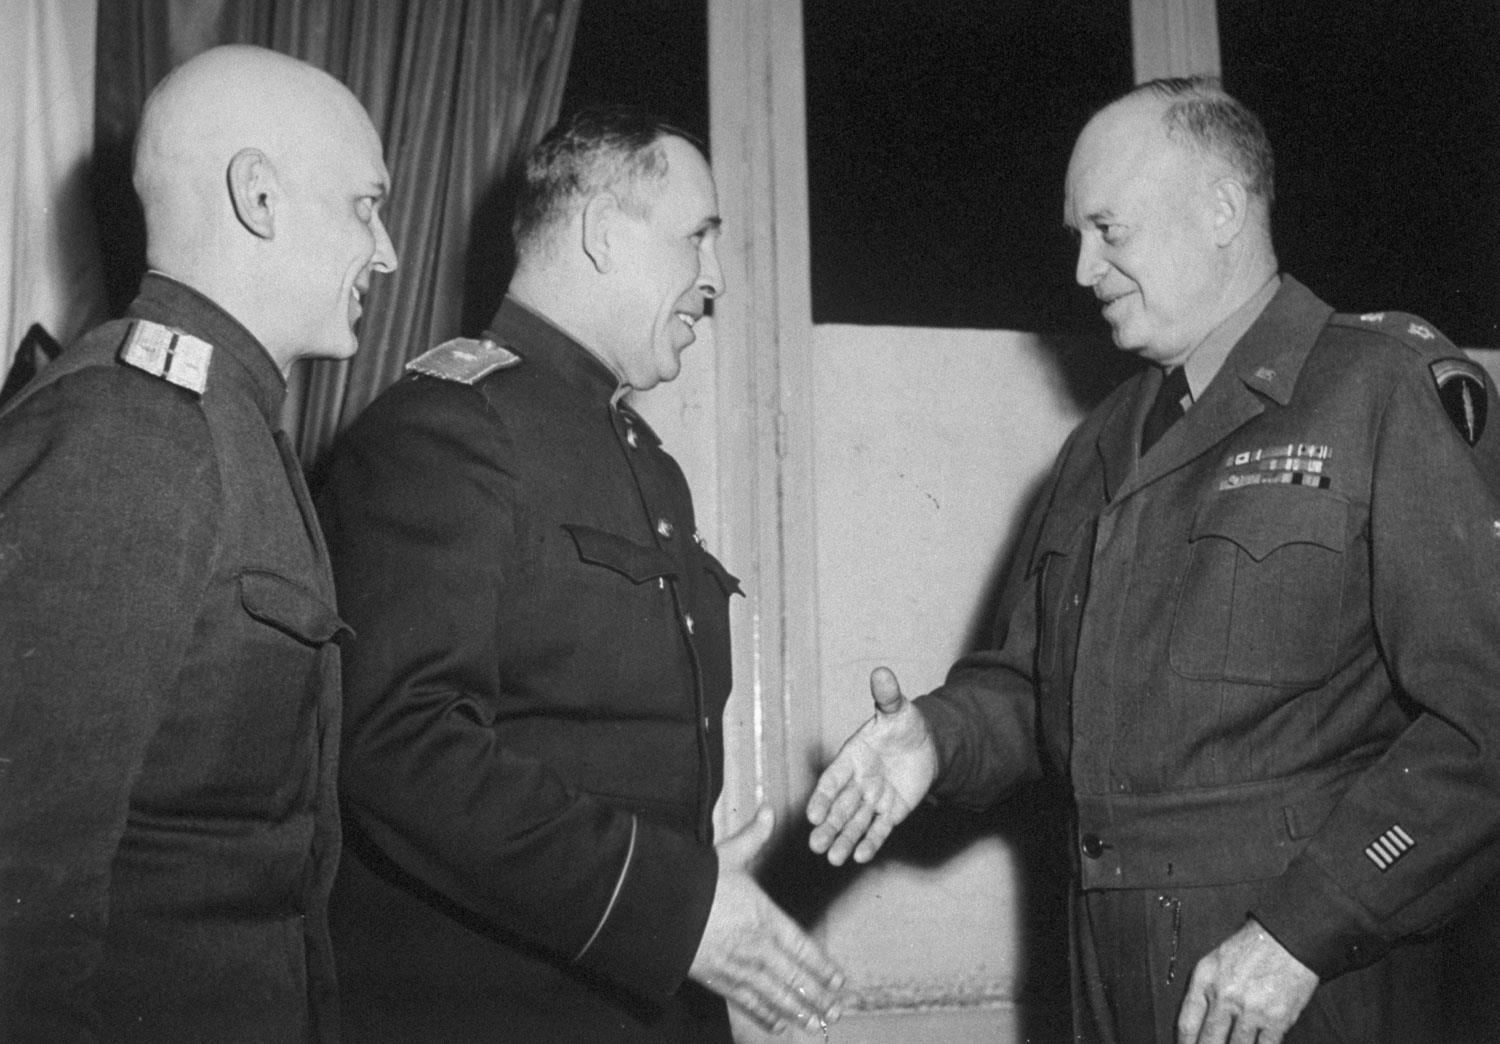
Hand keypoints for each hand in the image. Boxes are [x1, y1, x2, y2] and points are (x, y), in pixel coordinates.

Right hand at [690, 805, 847, 1033]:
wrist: (657, 903)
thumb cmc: (695, 879)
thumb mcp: (728, 855)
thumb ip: (754, 836)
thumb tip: (769, 809)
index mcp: (763, 915)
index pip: (801, 946)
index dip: (821, 967)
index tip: (838, 981)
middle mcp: (755, 945)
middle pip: (792, 977)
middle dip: (816, 996)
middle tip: (835, 1012)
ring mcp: (736, 965)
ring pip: (774, 994)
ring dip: (796, 1011)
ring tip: (815, 1025)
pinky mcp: (715, 978)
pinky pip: (746, 1001)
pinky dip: (763, 1015)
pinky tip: (777, 1026)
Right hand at [806, 667, 937, 865]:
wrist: (925, 744)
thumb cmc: (903, 725)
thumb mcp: (897, 709)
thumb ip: (887, 696)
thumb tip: (882, 672)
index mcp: (851, 758)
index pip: (832, 780)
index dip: (822, 797)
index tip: (812, 814)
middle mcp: (858, 782)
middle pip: (839, 807)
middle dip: (828, 827)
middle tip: (815, 845)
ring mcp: (873, 799)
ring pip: (855, 822)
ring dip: (844, 840)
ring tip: (833, 858)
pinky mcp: (891, 811)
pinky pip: (880, 828)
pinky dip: (871, 842)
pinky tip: (862, 857)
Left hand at [1176, 919, 1318, 1043]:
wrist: (1287, 939)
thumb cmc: (1250, 948)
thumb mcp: (1215, 961)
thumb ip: (1203, 990)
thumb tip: (1198, 1024)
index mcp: (1205, 980)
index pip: (1187, 1023)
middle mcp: (1225, 996)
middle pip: (1209, 1040)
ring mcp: (1251, 1010)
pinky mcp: (1277, 1019)